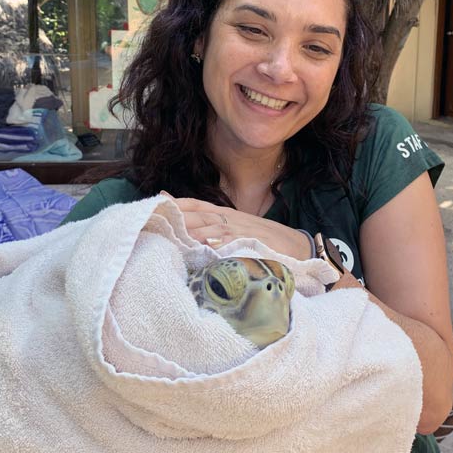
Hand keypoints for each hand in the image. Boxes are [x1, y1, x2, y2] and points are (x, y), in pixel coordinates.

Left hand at [166, 194, 311, 258]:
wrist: (297, 247)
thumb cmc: (265, 241)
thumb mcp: (238, 230)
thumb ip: (215, 229)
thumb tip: (192, 233)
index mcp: (226, 215)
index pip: (196, 205)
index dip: (176, 205)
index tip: (155, 206)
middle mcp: (231, 219)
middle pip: (199, 216)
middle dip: (177, 218)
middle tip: (155, 221)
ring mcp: (242, 231)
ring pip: (213, 228)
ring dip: (193, 232)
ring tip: (174, 237)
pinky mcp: (253, 243)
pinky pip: (234, 242)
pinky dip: (220, 244)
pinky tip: (207, 247)